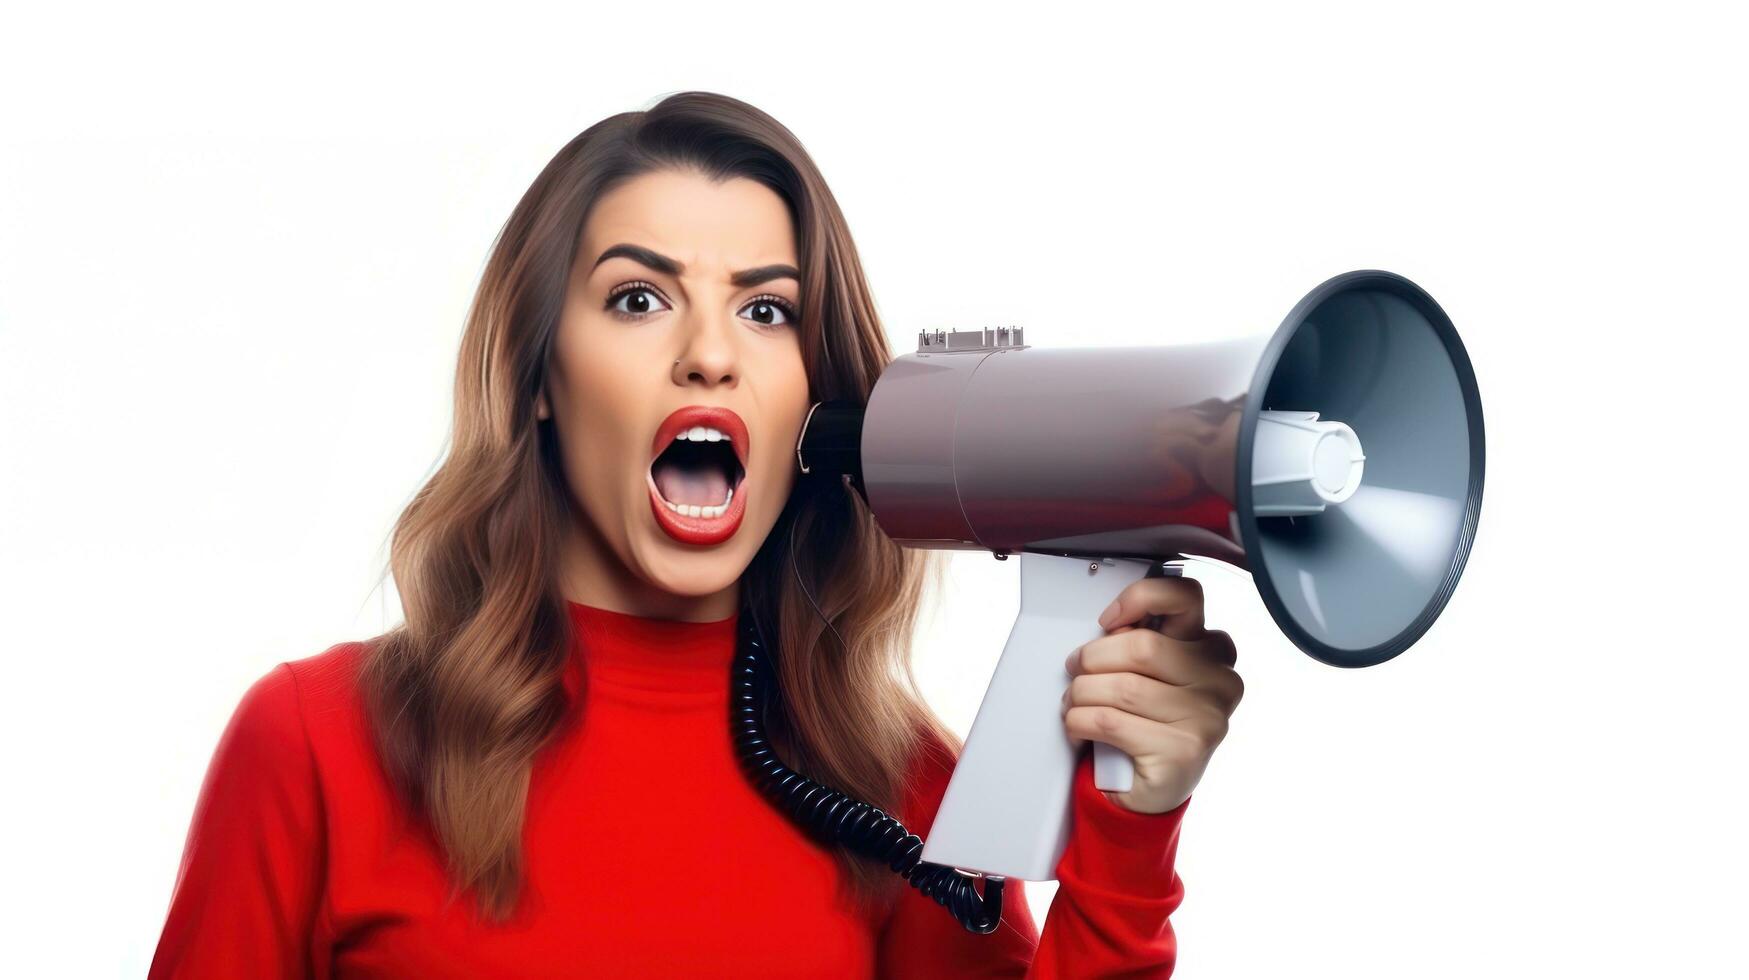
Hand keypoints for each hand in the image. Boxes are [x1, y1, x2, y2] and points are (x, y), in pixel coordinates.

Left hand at [1060, 573, 1242, 813]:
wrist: (1150, 791)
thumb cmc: (1145, 722)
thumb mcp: (1147, 673)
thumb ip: (1140, 641)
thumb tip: (1113, 628)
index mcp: (1212, 650)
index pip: (1186, 597)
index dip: (1138, 599)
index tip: (1108, 620)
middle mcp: (1220, 680)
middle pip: (1142, 646)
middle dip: (1093, 658)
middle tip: (1076, 672)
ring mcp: (1207, 717)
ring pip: (1121, 687)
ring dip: (1081, 694)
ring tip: (1074, 704)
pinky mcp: (1184, 751)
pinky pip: (1111, 721)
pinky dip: (1079, 721)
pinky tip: (1079, 728)